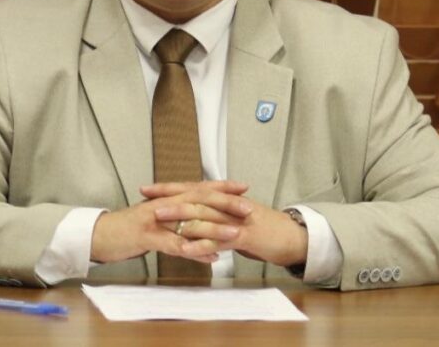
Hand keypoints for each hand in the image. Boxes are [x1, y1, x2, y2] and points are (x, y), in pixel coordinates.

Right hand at [90, 180, 251, 264]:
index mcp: (167, 198)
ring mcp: (156, 220)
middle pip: (200, 201)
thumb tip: (194, 219)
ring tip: (236, 233)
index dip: (222, 187)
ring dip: (215, 228)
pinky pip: (175, 244)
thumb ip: (174, 217)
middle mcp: (164, 204)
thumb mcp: (153, 218)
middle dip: (226, 204)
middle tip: (249, 209)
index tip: (244, 187)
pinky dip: (194, 251)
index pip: (199, 188)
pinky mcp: (148, 237)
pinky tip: (210, 257)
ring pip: (190, 222)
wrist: (100, 235)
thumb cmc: (127, 229)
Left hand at [145, 183, 308, 268]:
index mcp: (225, 200)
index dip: (170, 188)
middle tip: (146, 199)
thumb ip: (218, 216)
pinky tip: (186, 250)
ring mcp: (236, 220)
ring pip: (204, 216)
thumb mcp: (238, 218)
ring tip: (159, 219)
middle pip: (194, 198)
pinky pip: (219, 240)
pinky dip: (201, 245)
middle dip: (169, 198)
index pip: (193, 189)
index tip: (148, 188)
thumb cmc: (264, 230)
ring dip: (179, 218)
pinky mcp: (244, 236)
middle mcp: (228, 205)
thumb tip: (197, 217)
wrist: (291, 238)